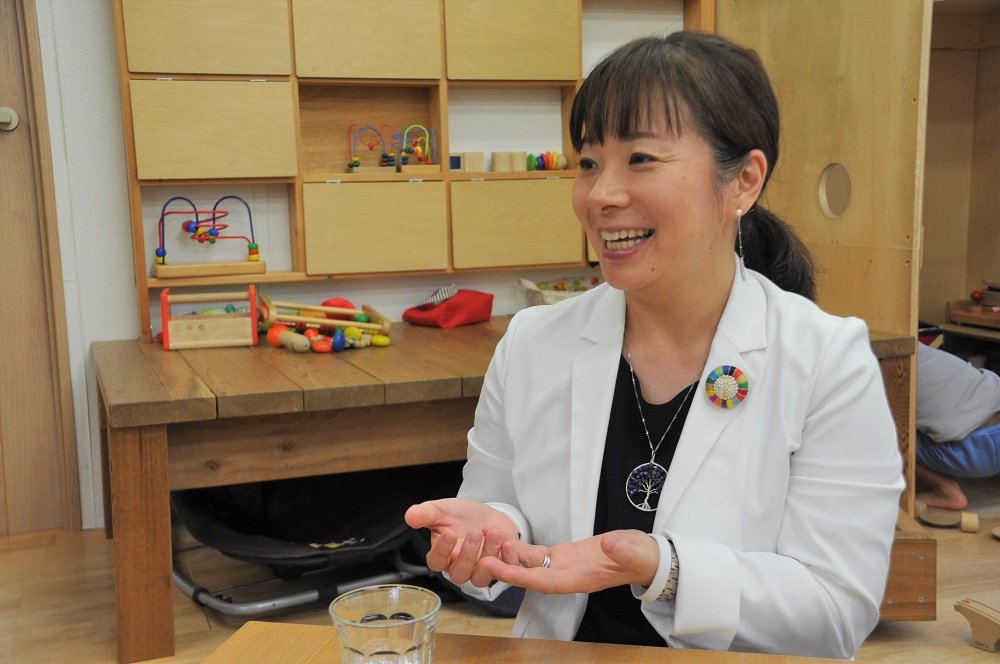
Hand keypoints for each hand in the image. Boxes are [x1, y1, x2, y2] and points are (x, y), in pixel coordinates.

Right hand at [404, 498, 519, 586]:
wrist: (487, 514)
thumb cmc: (461, 516)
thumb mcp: (443, 509)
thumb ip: (426, 513)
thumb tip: (409, 516)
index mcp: (443, 555)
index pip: (436, 562)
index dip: (441, 551)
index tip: (449, 534)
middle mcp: (460, 567)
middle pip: (459, 575)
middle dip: (467, 555)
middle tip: (474, 534)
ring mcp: (480, 570)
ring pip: (481, 578)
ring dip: (488, 556)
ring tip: (493, 534)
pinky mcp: (500, 568)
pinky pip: (505, 572)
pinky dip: (508, 559)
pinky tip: (507, 541)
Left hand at [475, 529, 659, 594]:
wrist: (645, 556)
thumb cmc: (642, 557)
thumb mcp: (637, 552)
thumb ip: (624, 551)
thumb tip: (612, 544)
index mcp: (581, 579)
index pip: (544, 582)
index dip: (519, 576)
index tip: (496, 569)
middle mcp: (567, 576)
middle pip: (529, 575)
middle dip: (504, 568)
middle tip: (476, 556)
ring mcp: (563, 566)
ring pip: (530, 564)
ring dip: (508, 556)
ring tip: (485, 542)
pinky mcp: (563, 555)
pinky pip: (537, 554)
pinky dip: (520, 548)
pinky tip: (503, 539)